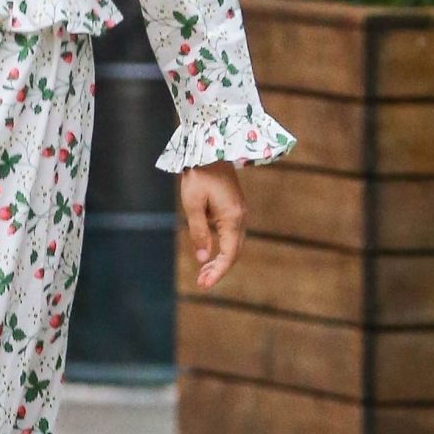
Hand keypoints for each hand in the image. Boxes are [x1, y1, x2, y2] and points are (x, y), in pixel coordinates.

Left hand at [180, 163, 246, 290]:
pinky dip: (222, 247)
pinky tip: (209, 253)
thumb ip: (199, 232)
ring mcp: (240, 213)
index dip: (218, 272)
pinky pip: (231, 234)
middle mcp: (241, 218)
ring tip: (204, 272)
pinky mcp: (235, 208)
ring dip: (220, 260)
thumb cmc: (199, 175)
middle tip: (202, 283)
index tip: (204, 284)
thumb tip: (203, 258)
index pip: (228, 254)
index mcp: (232, 218)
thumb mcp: (193, 205)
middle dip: (219, 269)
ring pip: (234, 244)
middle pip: (234, 252)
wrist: (210, 149)